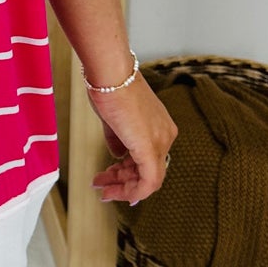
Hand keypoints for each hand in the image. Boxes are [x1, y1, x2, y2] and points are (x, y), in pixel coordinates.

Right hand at [86, 72, 176, 205]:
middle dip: (123, 182)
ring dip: (122, 187)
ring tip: (101, 188)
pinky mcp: (150, 148)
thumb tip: (118, 155)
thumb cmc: (110, 87)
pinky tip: (111, 191)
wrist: (110, 74)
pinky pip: (147, 181)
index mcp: (160, 127)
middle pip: (149, 172)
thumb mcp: (114, 119)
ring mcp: (160, 142)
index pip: (150, 160)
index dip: (131, 174)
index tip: (113, 180)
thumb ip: (118, 140)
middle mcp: (166, 136)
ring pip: (147, 179)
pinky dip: (130, 191)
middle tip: (103, 186)